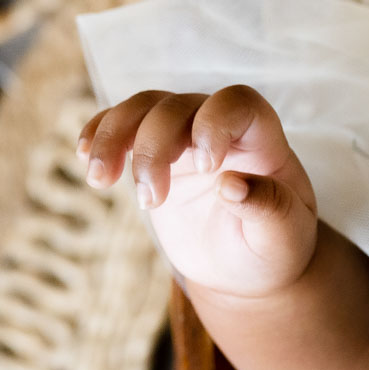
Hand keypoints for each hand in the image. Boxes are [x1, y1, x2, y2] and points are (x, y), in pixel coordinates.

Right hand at [76, 86, 318, 298]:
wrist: (245, 266)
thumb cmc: (273, 246)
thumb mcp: (282, 236)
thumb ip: (268, 208)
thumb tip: (231, 185)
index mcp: (263, 143)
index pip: (239, 103)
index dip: (216, 123)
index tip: (207, 169)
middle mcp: (222, 131)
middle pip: (178, 107)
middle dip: (153, 149)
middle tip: (148, 202)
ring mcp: (185, 139)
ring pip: (144, 108)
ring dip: (115, 137)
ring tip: (100, 180)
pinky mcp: (155, 155)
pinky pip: (122, 125)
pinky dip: (100, 133)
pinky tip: (86, 158)